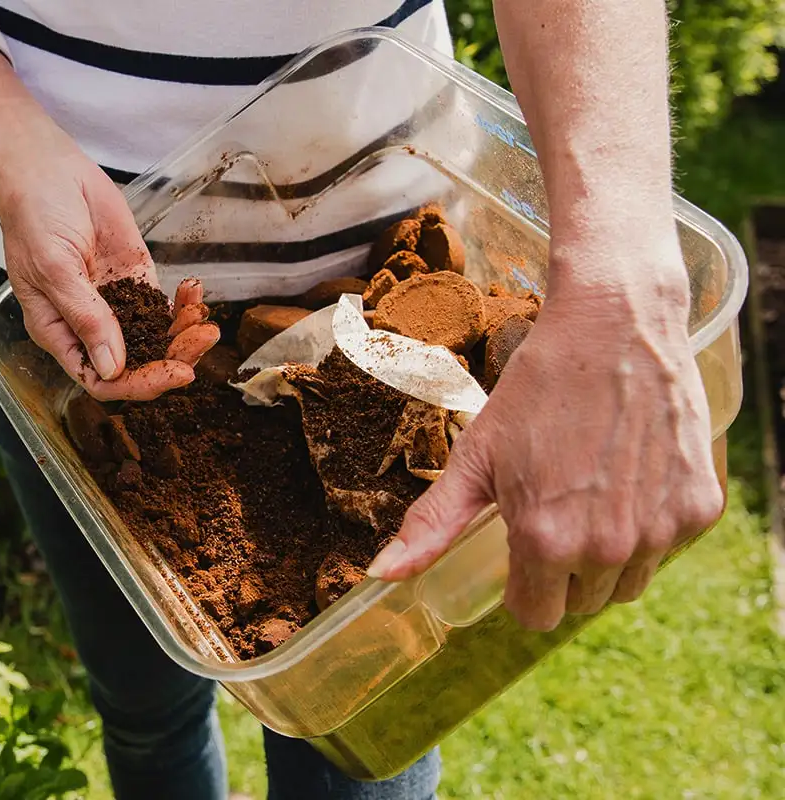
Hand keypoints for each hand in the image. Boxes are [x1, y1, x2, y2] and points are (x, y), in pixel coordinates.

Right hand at [0, 129, 217, 400]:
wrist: (47, 169)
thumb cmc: (34, 216)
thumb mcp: (54, 269)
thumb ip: (85, 317)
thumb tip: (111, 368)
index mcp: (59, 333)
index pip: (100, 378)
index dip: (138, 384)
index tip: (173, 373)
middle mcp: (88, 325)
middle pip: (136, 363)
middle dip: (172, 357)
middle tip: (202, 340)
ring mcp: (114, 303)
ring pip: (154, 338)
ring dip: (183, 334)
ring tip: (205, 319)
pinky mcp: (134, 279)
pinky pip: (163, 306)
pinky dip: (183, 305)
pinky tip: (195, 292)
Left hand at [368, 264, 723, 630]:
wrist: (615, 328)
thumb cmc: (537, 389)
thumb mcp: (476, 456)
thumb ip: (433, 524)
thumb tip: (381, 575)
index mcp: (545, 542)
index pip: (534, 614)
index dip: (522, 585)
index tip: (521, 546)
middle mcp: (608, 548)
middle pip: (580, 602)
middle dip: (563, 570)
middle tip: (556, 508)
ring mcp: (661, 531)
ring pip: (628, 583)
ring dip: (609, 558)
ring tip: (592, 495)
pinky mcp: (700, 509)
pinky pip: (669, 547)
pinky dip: (651, 526)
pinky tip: (631, 478)